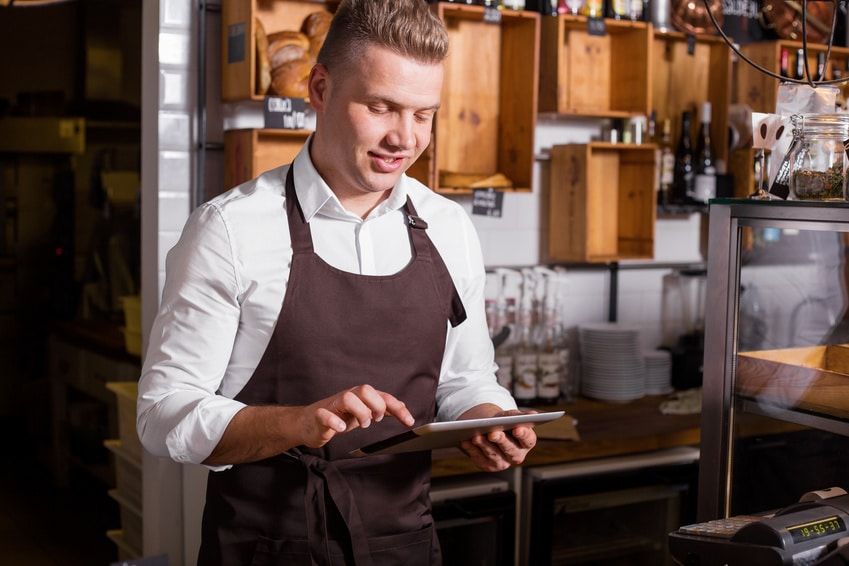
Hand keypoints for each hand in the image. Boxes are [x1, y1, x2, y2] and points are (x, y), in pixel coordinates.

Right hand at [297, 385, 414, 447]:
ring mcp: (332, 405)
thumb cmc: (337, 416)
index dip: (397, 407)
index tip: (409, 421)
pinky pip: (325, 414)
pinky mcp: (319, 416)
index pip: (382, 396)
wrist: (308, 424)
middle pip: (365, 390)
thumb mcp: (362, 413)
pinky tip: (341, 428)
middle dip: (377, 405)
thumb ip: (381, 408)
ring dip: (360, 412)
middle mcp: (348, 397)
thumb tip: (401, 407)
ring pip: (348, 398)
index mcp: (360, 396)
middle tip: (377, 419)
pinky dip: (334, 421)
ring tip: (363, 424)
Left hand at [459, 409, 536, 471]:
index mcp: (526, 443)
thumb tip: (534, 414)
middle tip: (493, 433)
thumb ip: (520, 416)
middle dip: (501, 441)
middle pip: (510, 450)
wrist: (487, 429)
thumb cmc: (503, 422)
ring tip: (475, 436)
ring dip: (484, 446)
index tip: (517, 428)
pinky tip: (465, 441)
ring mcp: (502, 462)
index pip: (528, 440)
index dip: (523, 435)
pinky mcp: (487, 465)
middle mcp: (516, 455)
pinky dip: (471, 450)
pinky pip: (479, 458)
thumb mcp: (510, 416)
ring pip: (493, 455)